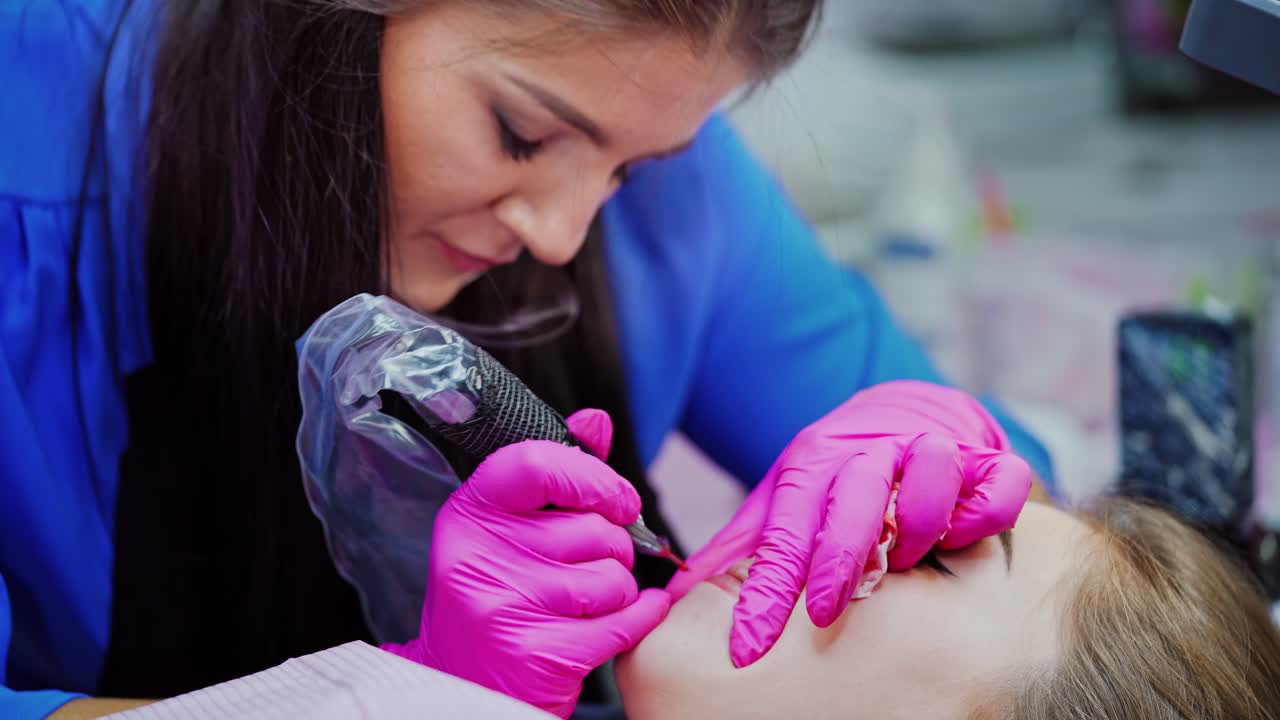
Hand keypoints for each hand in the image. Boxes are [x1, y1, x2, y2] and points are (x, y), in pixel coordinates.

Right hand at [383, 410, 670, 717]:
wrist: (464, 687)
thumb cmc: (499, 598)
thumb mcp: (509, 531)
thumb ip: (555, 474)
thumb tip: (595, 422)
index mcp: (469, 514)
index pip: (537, 464)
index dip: (592, 477)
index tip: (617, 499)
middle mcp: (478, 558)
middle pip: (592, 528)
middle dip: (613, 548)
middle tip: (592, 566)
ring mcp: (505, 608)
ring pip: (612, 576)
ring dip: (619, 589)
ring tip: (589, 602)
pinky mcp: (537, 655)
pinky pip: (623, 620)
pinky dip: (640, 617)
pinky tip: (628, 617)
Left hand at [666, 381, 1031, 666]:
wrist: (904, 408)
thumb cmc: (839, 469)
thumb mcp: (784, 498)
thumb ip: (744, 546)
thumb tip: (679, 596)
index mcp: (812, 464)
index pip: (784, 531)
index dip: (766, 593)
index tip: (747, 647)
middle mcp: (868, 451)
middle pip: (851, 502)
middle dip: (835, 561)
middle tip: (823, 613)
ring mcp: (928, 447)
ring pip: (927, 481)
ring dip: (916, 527)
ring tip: (906, 555)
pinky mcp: (984, 455)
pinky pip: (996, 486)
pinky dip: (982, 514)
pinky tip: (962, 530)